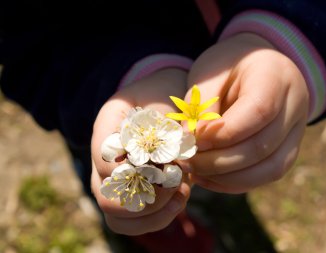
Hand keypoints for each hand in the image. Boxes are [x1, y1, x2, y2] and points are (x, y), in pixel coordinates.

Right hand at [91, 69, 190, 234]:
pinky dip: (158, 217)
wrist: (162, 98)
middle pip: (107, 199)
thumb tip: (169, 162)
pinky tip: (180, 198)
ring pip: (117, 218)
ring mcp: (113, 181)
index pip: (106, 162)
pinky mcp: (130, 194)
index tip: (170, 162)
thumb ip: (158, 124)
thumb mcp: (159, 97)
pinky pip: (133, 222)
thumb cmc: (161, 96)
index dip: (139, 170)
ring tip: (181, 194)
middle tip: (176, 184)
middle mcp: (102, 161)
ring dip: (154, 214)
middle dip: (148, 198)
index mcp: (106, 132)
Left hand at [186, 33, 308, 192]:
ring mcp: (297, 130)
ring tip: (196, 172)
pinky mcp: (289, 149)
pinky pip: (268, 175)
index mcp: (277, 76)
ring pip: (271, 168)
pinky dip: (237, 182)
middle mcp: (295, 105)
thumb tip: (192, 142)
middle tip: (187, 161)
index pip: (258, 112)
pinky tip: (210, 178)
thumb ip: (202, 105)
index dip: (223, 133)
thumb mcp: (210, 72)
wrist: (257, 66)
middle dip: (219, 162)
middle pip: (263, 146)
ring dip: (228, 178)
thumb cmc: (229, 65)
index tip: (192, 140)